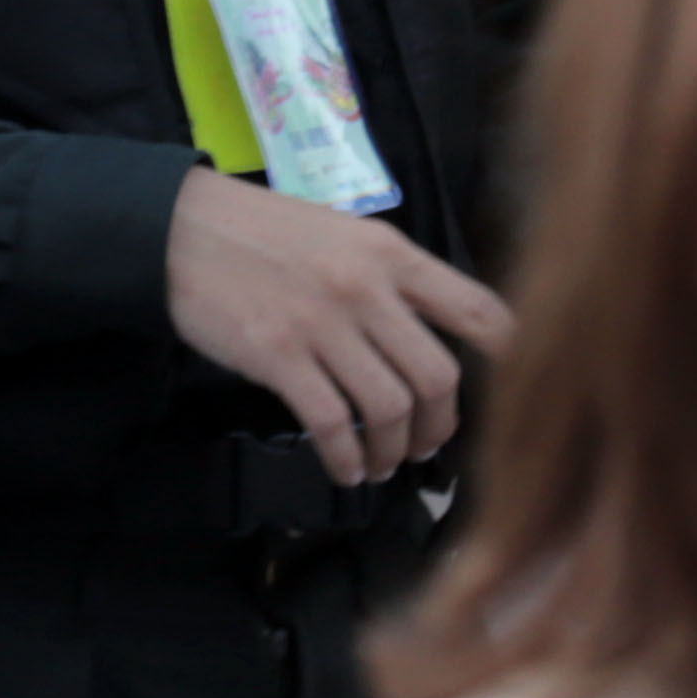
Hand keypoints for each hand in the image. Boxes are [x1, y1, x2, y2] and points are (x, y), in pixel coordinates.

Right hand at [163, 169, 511, 488]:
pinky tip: (345, 467)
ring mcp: (323, 323)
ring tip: (383, 462)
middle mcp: (367, 287)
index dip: (508, 357)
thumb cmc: (268, 233)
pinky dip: (346, 458)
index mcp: (392, 254)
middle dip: (441, 424)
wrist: (186, 229)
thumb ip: (392, 276)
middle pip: (438, 375)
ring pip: (390, 407)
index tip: (510, 388)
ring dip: (394, 450)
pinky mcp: (279, 356)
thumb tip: (432, 331)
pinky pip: (332, 424)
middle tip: (429, 443)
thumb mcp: (346, 234)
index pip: (476, 309)